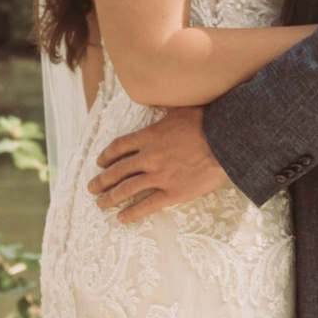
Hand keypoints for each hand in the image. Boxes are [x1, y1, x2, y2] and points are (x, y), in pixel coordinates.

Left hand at [91, 107, 231, 223]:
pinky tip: (121, 218)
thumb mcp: (180, 108)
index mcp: (149, 137)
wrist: (226, 141)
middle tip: (91, 187)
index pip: (119, 147)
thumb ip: (165, 111)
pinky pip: (147, 205)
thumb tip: (159, 99)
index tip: (100, 163)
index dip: (106, 156)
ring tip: (100, 204)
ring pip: (127, 189)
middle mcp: (149, 157)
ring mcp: (159, 176)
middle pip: (118, 171)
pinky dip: (132, 213)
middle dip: (102, 180)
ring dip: (110, 198)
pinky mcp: (173, 193)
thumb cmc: (208, 121)